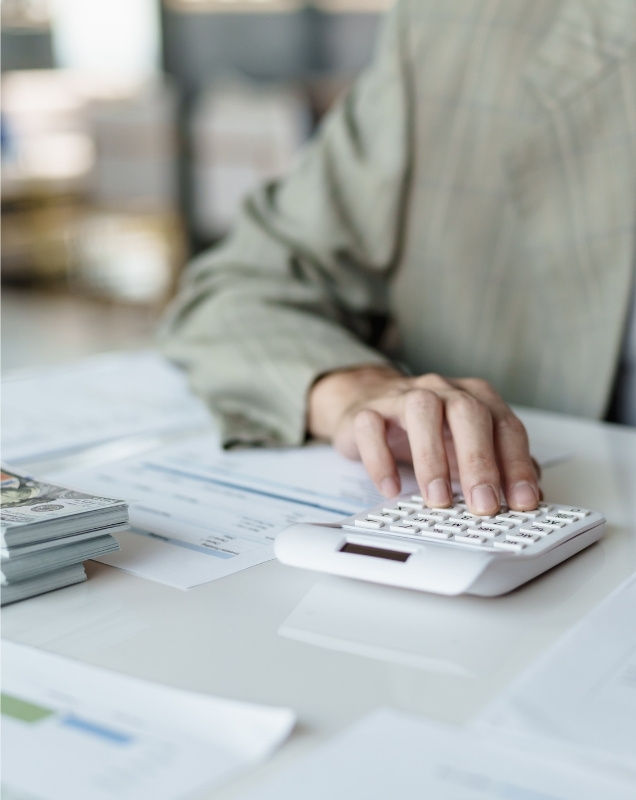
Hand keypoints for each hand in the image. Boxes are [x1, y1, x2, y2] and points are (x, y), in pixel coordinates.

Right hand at [307, 365, 540, 515]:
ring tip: (438, 499)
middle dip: (479, 460)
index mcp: (474, 397)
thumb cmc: (426, 427)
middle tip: (483, 504)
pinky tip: (391, 489)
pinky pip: (372, 428)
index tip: (522, 502)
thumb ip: (499, 463)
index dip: (516, 464)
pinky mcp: (367, 411)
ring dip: (432, 458)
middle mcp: (442, 390)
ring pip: (421, 410)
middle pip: (467, 411)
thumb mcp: (466, 444)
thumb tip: (531, 494)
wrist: (368, 400)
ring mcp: (402, 396)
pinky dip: (381, 460)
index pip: (505, 426)